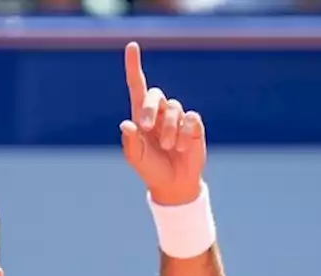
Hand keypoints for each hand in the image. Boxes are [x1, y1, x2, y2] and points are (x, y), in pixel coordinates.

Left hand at [120, 41, 206, 206]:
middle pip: (155, 95)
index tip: (132, 46)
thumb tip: (126, 124)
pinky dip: (185, 132)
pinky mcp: (194, 125)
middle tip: (146, 128)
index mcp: (141, 116)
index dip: (133, 65)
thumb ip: (130, 142)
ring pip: (174, 109)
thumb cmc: (151, 169)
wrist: (173, 184)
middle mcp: (159, 112)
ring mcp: (177, 118)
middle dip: (150, 109)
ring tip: (169, 147)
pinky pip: (191, 118)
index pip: (137, 85)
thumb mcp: (136, 158)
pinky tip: (182, 146)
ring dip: (169, 129)